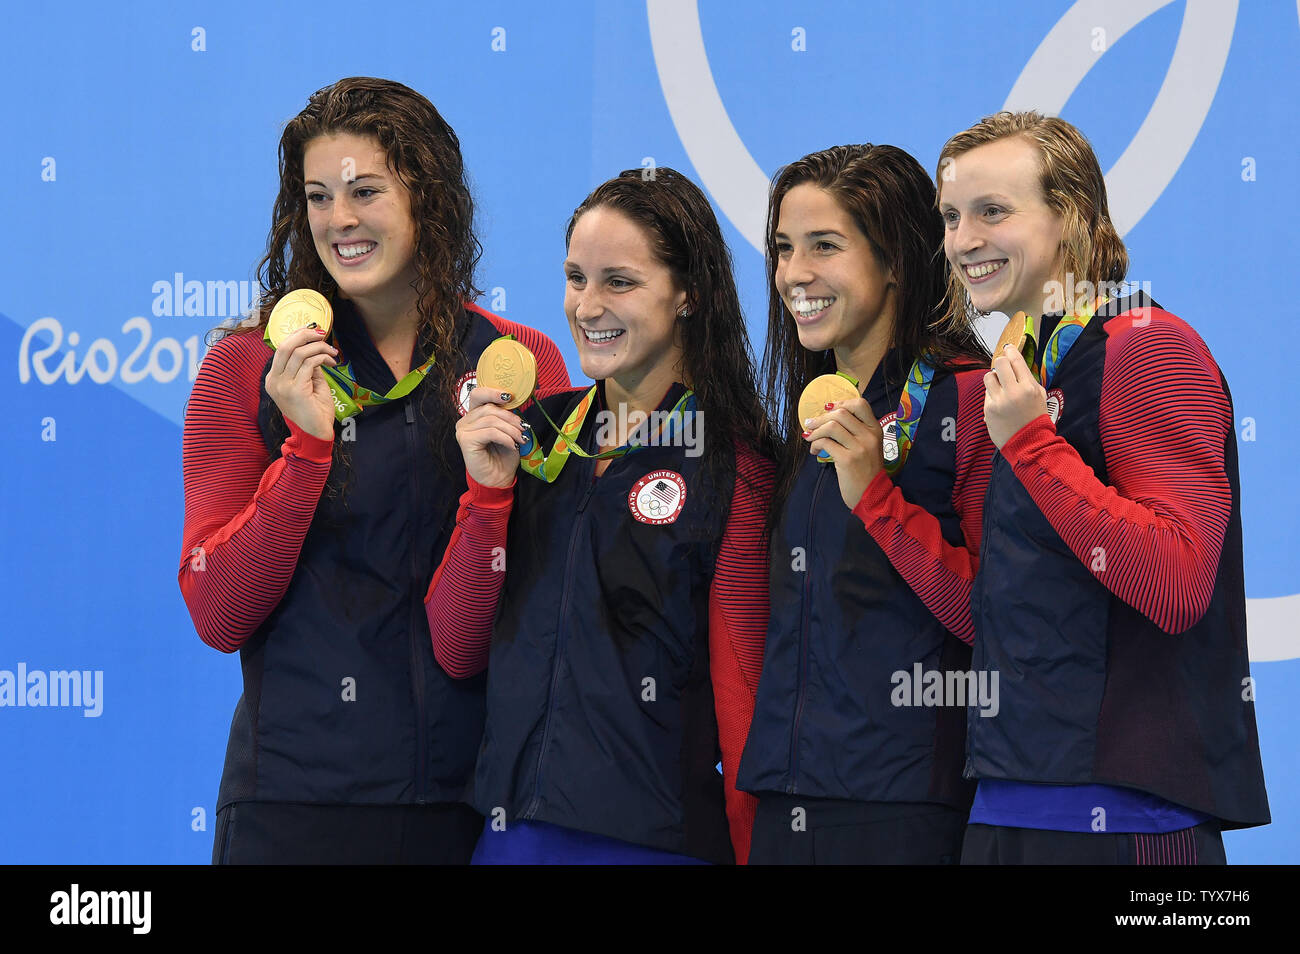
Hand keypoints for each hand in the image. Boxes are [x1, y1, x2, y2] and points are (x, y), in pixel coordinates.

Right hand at [265, 326, 338, 440]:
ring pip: (300, 353)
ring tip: (332, 352)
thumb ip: (309, 366)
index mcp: (273, 379)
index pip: (282, 349)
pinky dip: (323, 358)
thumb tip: (316, 348)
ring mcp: (283, 385)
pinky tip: (331, 363)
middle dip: (305, 335)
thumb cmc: (314, 411)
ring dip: (319, 347)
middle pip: (286, 346)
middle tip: (322, 334)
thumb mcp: (310, 383)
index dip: (298, 336)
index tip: (315, 333)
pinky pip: (310, 363)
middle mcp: (274, 381)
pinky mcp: (295, 389)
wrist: (315, 434)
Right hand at [456, 386, 527, 488]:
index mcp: (474, 415)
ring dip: (511, 430)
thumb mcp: (508, 431)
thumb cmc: (502, 456)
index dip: (493, 392)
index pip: (478, 394)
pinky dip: (506, 438)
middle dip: (511, 418)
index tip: (510, 397)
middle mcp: (465, 421)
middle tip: (523, 429)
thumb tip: (514, 402)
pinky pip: (490, 432)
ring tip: (520, 440)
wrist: (498, 479)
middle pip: (489, 408)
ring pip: (491, 420)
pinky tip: (512, 445)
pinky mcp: (465, 440)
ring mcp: (463, 430)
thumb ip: (506, 416)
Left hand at [803, 396, 885, 509]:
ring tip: (809, 437)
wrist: (873, 496)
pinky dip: (815, 444)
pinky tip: (814, 451)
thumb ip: (856, 431)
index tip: (827, 409)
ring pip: (832, 426)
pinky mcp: (847, 460)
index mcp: (876, 429)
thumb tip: (828, 417)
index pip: (860, 404)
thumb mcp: (869, 447)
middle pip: (841, 413)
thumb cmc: (867, 471)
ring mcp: (859, 448)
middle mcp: (869, 436)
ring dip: (815, 431)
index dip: (841, 402)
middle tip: (810, 424)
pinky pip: (825, 443)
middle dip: (821, 417)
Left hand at [984, 343, 1048, 448]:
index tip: (1008, 348)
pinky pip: (987, 393)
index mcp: (1029, 387)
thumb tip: (1015, 362)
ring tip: (1000, 386)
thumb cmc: (1035, 418)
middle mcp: (1014, 392)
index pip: (1016, 360)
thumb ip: (1028, 379)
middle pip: (1000, 363)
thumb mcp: (1039, 396)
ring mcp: (999, 401)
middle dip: (1001, 362)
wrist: (1029, 443)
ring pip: (989, 376)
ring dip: (994, 378)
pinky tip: (1000, 402)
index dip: (1011, 351)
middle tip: (1003, 366)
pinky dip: (992, 394)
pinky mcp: (989, 409)